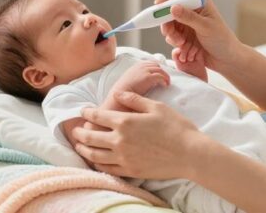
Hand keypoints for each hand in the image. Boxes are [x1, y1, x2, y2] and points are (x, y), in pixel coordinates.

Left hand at [72, 91, 209, 178]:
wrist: (190, 154)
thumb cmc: (176, 127)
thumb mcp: (156, 106)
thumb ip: (134, 99)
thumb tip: (119, 94)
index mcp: (125, 121)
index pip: (98, 115)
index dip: (87, 112)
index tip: (83, 111)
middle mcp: (120, 140)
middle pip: (91, 136)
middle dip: (80, 132)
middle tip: (75, 130)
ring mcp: (124, 157)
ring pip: (95, 154)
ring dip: (84, 149)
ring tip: (80, 146)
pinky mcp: (130, 171)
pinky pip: (107, 169)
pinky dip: (97, 164)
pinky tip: (96, 161)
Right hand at [112, 60, 169, 96]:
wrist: (119, 96)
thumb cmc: (123, 92)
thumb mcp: (129, 80)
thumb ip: (136, 77)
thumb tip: (143, 82)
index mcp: (136, 66)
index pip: (150, 63)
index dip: (156, 69)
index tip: (159, 76)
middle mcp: (140, 66)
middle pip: (156, 65)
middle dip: (161, 72)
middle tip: (165, 80)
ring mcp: (144, 71)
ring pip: (160, 70)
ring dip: (165, 76)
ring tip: (166, 84)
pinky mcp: (148, 77)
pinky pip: (160, 76)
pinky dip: (164, 80)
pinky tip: (164, 86)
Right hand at [156, 0, 240, 74]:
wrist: (226, 59)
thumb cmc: (222, 40)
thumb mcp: (206, 27)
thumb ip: (188, 17)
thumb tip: (172, 8)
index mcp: (200, 2)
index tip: (157, 6)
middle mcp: (192, 10)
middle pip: (169, 10)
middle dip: (166, 22)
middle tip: (168, 32)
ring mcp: (187, 23)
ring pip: (169, 24)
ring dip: (171, 35)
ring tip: (181, 43)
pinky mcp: (184, 34)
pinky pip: (172, 35)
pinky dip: (174, 42)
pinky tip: (184, 48)